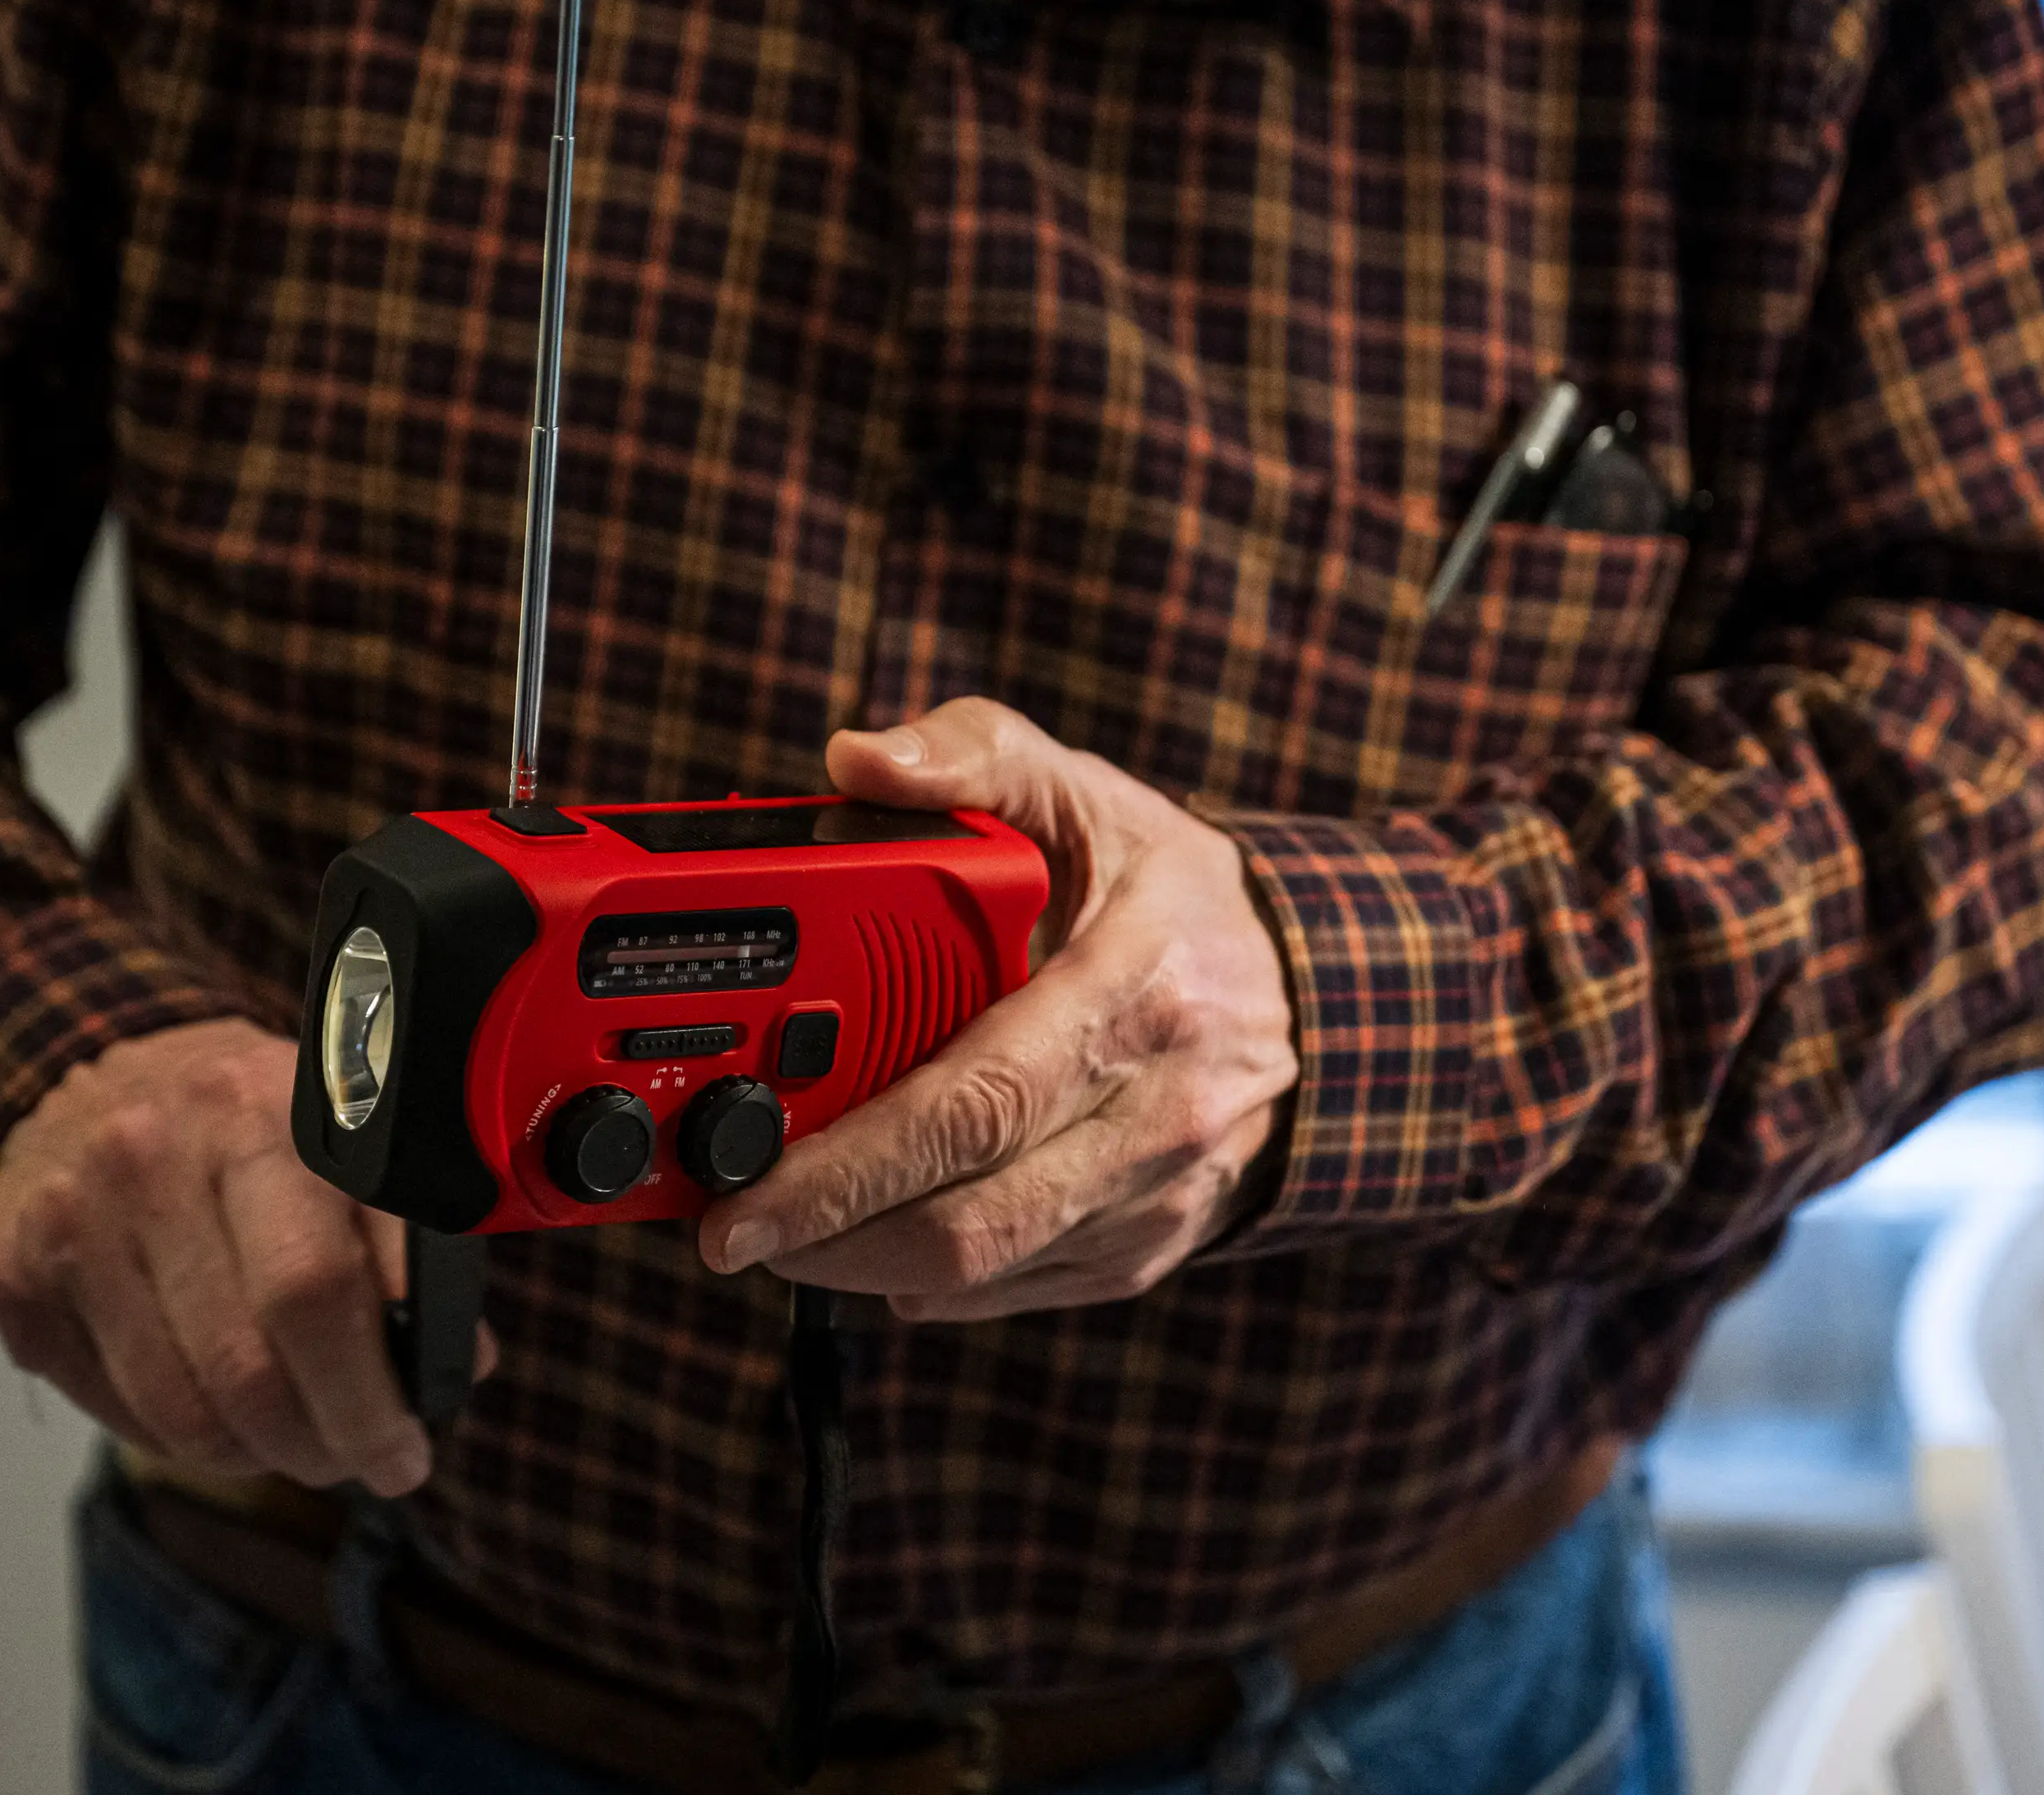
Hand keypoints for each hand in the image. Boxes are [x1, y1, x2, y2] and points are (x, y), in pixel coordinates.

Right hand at [0, 1018, 484, 1492]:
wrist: (98, 1065)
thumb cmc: (254, 1120)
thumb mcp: (345, 1136)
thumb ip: (407, 1239)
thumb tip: (458, 1365)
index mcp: (261, 1112)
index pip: (320, 1291)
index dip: (372, 1400)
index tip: (406, 1452)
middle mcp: (155, 1156)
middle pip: (248, 1368)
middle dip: (320, 1446)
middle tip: (356, 1463)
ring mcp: (74, 1217)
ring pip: (181, 1410)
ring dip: (253, 1454)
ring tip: (293, 1442)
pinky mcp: (15, 1275)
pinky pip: (116, 1410)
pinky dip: (181, 1438)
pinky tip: (219, 1411)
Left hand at [698, 698, 1299, 1318]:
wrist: (1315, 991)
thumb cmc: (1171, 891)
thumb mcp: (1085, 792)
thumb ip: (969, 755)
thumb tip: (854, 761)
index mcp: (1134, 989)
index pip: (973, 1099)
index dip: (848, 1159)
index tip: (747, 1173)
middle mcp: (1156, 1108)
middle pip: (968, 1213)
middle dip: (825, 1234)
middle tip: (727, 1226)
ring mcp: (1156, 1191)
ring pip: (985, 1266)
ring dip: (860, 1265)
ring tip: (781, 1233)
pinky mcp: (1149, 1246)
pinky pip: (1018, 1289)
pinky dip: (930, 1281)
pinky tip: (876, 1241)